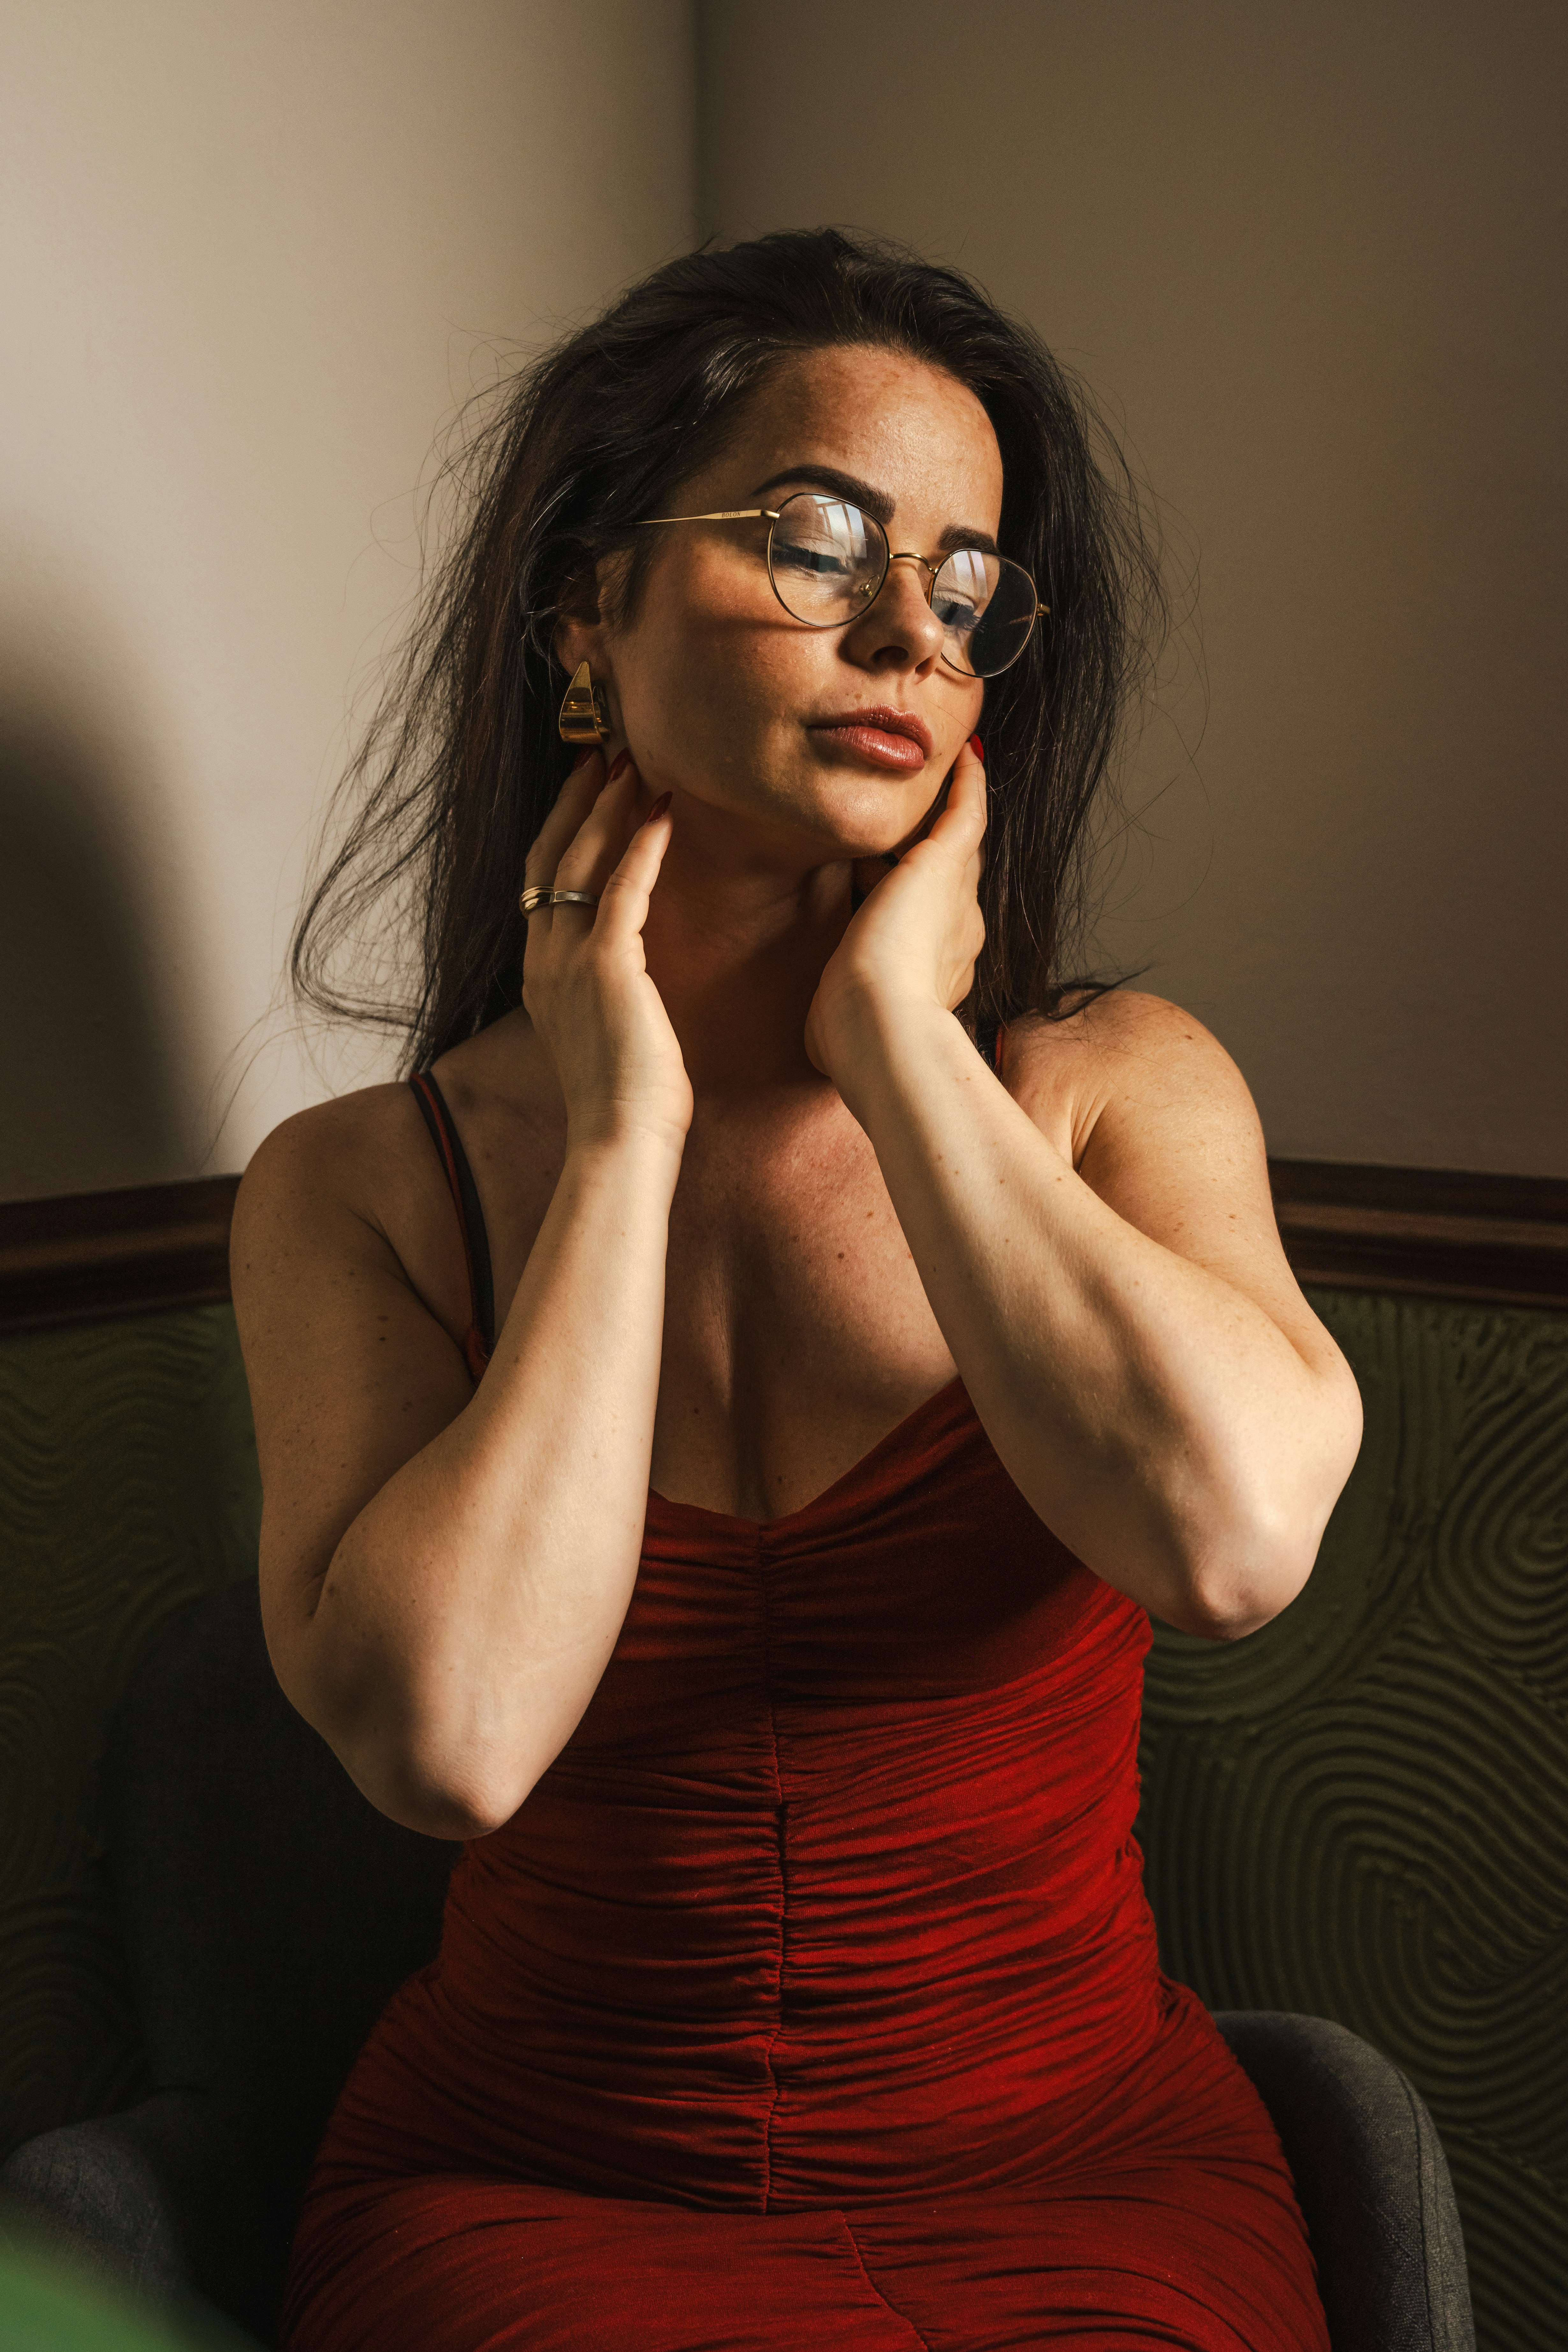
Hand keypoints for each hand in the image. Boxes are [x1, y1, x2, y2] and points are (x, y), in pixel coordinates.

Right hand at [520, 750, 692, 1153]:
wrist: (619, 1141)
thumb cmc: (625, 1101)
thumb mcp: (604, 1034)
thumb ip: (604, 995)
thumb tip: (627, 980)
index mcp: (540, 975)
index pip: (543, 883)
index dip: (562, 831)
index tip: (583, 791)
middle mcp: (544, 960)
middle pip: (552, 857)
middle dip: (576, 801)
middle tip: (603, 753)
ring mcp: (569, 961)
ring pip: (582, 862)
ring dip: (608, 808)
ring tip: (633, 764)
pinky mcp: (608, 967)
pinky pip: (625, 889)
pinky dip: (643, 846)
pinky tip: (664, 814)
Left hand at [803, 738, 986, 1083]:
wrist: (877, 1027)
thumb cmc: (852, 1037)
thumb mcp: (842, 1019)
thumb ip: (841, 1012)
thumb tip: (825, 1029)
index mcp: (935, 974)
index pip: (927, 927)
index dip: (908, 901)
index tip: (885, 881)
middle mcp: (959, 935)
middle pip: (950, 882)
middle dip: (934, 856)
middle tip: (921, 821)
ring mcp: (959, 900)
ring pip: (957, 846)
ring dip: (946, 814)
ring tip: (949, 775)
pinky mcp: (947, 866)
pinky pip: (967, 813)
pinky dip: (968, 784)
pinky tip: (968, 752)